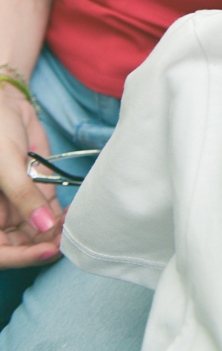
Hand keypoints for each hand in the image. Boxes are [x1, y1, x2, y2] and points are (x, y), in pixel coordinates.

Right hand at [0, 85, 62, 266]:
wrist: (4, 104)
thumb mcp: (5, 165)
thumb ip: (22, 197)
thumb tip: (42, 227)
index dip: (20, 257)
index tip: (47, 250)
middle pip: (19, 244)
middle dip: (43, 245)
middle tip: (67, 238)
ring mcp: (15, 203)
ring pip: (36, 231)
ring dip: (55, 232)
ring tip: (75, 225)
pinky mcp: (33, 190)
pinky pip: (47, 211)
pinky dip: (60, 216)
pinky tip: (75, 213)